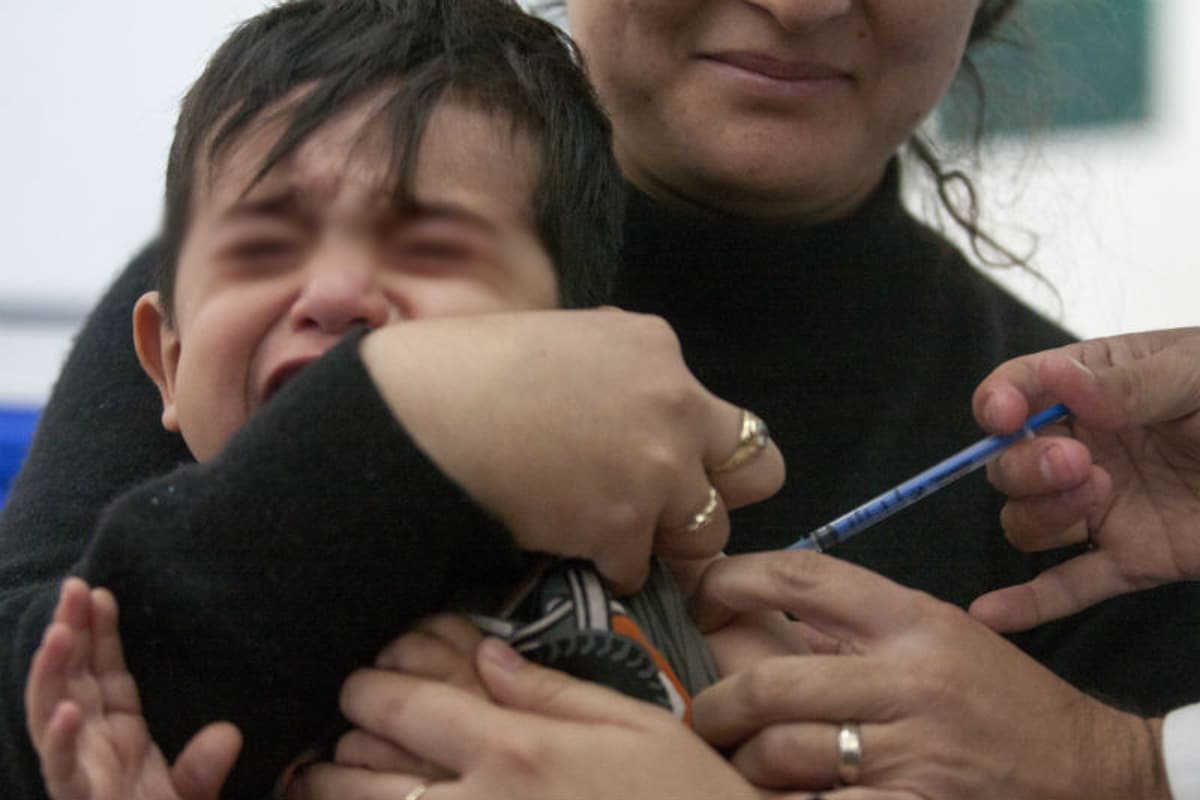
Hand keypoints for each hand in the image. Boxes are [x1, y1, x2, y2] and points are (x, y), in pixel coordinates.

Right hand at [25, 578, 240, 799]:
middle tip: (75, 586)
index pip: (103, 678)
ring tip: (62, 630)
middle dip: (69, 635)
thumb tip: (228, 733)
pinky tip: (69, 711)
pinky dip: (60, 742)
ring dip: (52, 673)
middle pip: (72, 683)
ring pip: (51, 716)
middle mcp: (89, 753)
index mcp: (115, 742)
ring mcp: (78, 778)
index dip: (100, 636)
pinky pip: (61, 773)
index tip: (101, 594)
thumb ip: (203, 769)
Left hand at [290, 638, 761, 799]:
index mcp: (516, 752)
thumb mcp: (636, 727)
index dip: (365, 690)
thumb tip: (489, 657)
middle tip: (318, 752)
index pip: (403, 708)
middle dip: (328, 759)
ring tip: (316, 788)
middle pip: (361, 778)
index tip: (358, 686)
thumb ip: (555, 690)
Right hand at [361, 309, 785, 592]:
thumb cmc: (466, 366)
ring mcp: (655, 469)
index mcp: (656, 346)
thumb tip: (625, 386)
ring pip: (708, 532)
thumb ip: (615, 363)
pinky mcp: (621, 526)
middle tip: (672, 503)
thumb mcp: (561, 337)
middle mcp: (675, 403)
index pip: (717, 410)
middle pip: (760, 471)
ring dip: (665, 539)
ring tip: (611, 530)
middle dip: (721, 491)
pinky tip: (568, 547)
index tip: (654, 458)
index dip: (689, 444)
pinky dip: (609, 569)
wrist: (420, 415)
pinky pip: (640, 570)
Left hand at [688, 551, 1169, 799]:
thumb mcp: (935, 633)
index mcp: (910, 619)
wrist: (1090, 769)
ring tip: (740, 764)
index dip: (733, 581)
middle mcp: (908, 679)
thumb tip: (745, 622)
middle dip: (716, 705)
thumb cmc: (999, 695)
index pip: (802, 577)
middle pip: (772, 681)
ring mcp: (913, 751)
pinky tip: (780, 797)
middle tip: (702, 717)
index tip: (703, 598)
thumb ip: (849, 629)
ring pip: (784, 754)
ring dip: (745, 763)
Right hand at [970, 328, 1199, 630]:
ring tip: (1097, 499)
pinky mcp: (1132, 559)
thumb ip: (1128, 383)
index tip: (1004, 415)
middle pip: (1009, 465)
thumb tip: (1053, 378)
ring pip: (1028, 522)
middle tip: (1076, 463)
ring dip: (1042, 514)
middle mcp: (1085, 448)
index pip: (1018, 390)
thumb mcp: (1198, 375)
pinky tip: (992, 615)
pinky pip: (1071, 584)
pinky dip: (1030, 602)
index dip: (998, 403)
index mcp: (1094, 388)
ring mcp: (1104, 507)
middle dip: (1026, 464)